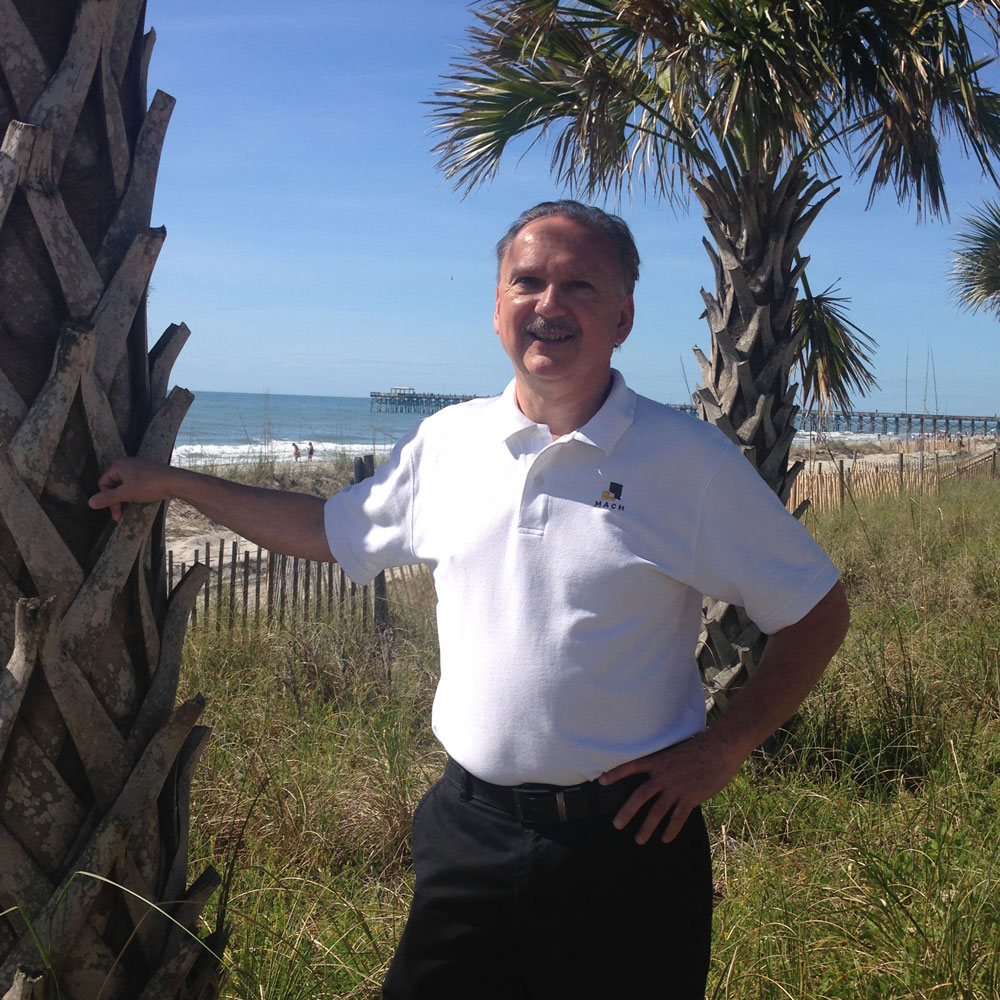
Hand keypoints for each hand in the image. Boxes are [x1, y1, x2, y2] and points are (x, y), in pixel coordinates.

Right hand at [89, 457, 175, 521]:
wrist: (176, 481)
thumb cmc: (149, 485)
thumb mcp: (126, 494)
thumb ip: (108, 498)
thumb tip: (90, 503)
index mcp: (118, 465)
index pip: (103, 484)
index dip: (107, 499)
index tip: (116, 512)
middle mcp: (126, 463)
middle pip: (113, 485)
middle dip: (116, 500)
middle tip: (120, 515)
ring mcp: (138, 467)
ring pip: (124, 486)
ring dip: (125, 498)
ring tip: (130, 507)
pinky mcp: (148, 473)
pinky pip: (135, 484)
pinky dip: (134, 493)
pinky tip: (140, 499)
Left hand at [598, 731, 742, 844]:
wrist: (719, 748)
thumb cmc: (699, 746)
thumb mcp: (675, 750)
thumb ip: (665, 763)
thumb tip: (658, 773)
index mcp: (658, 761)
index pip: (631, 766)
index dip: (615, 774)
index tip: (600, 781)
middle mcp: (663, 776)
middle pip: (639, 796)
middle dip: (627, 812)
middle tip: (617, 825)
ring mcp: (676, 788)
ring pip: (656, 812)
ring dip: (647, 828)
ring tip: (639, 839)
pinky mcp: (690, 798)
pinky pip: (677, 818)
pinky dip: (670, 830)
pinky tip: (665, 839)